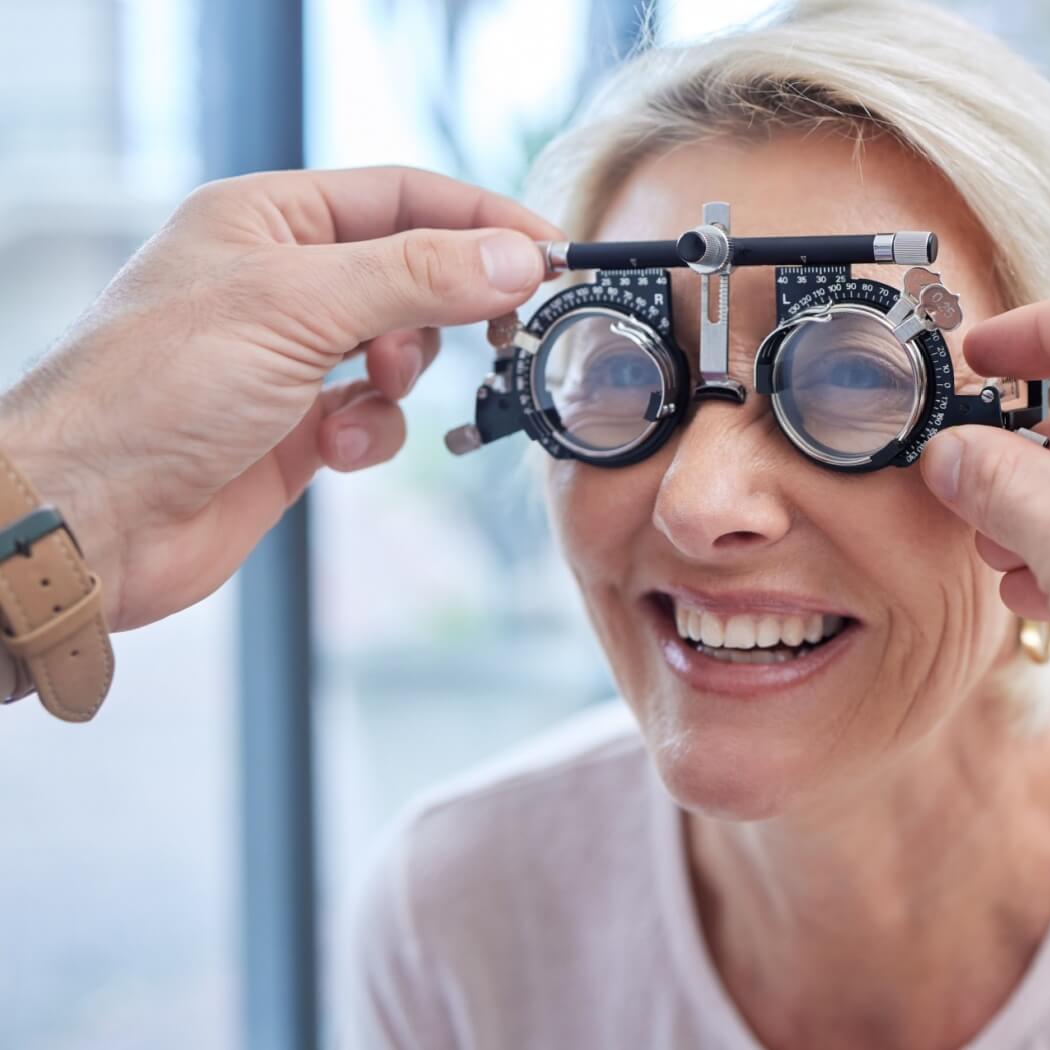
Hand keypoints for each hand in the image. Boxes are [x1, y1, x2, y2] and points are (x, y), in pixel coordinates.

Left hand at [0, 166, 556, 629]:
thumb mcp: (297, 306)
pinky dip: (372, 431)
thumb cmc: (154, 391)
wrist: (91, 518)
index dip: (480, 220)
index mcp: (266, 219)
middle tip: (501, 329)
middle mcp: (279, 281)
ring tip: (372, 392)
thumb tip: (514, 258)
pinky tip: (334, 447)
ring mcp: (289, 358)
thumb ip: (416, 276)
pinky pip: (375, 417)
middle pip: (411, 271)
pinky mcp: (297, 429)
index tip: (547, 252)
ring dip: (402, 377)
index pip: (403, 195)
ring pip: (401, 350)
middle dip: (448, 305)